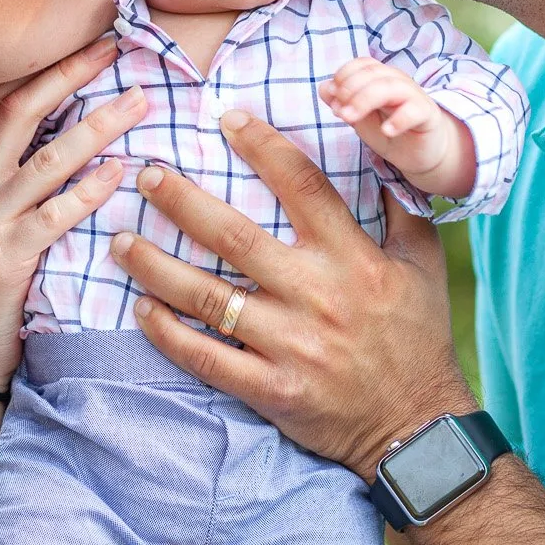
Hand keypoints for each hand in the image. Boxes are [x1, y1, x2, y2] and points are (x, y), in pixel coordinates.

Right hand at [0, 37, 147, 390]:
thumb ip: (18, 178)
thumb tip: (72, 137)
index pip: (1, 102)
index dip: (42, 67)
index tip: (87, 40)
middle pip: (20, 114)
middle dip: (68, 76)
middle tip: (115, 49)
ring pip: (44, 161)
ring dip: (95, 127)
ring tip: (137, 103)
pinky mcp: (4, 261)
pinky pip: (51, 218)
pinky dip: (85, 192)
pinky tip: (118, 174)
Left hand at [108, 109, 476, 478]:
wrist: (416, 426)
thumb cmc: (418, 337)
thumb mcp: (423, 266)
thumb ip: (401, 210)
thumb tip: (380, 157)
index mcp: (353, 258)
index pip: (303, 187)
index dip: (263, 147)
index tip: (227, 118)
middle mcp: (317, 295)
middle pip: (235, 236)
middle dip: (182, 201)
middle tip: (147, 174)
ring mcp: (290, 344)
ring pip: (207, 296)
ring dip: (156, 265)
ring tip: (120, 239)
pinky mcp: (272, 388)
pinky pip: (207, 357)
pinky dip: (168, 333)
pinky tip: (141, 309)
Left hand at [319, 57, 473, 195]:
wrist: (420, 153)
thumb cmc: (388, 130)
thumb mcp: (360, 118)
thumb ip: (342, 103)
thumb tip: (324, 88)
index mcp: (381, 78)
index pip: (363, 64)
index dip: (344, 76)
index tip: (333, 99)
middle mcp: (398, 82)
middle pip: (374, 73)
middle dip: (351, 90)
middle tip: (339, 113)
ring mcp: (414, 97)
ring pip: (391, 87)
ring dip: (366, 100)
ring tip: (351, 119)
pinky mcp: (428, 115)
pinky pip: (415, 111)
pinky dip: (400, 119)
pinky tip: (387, 131)